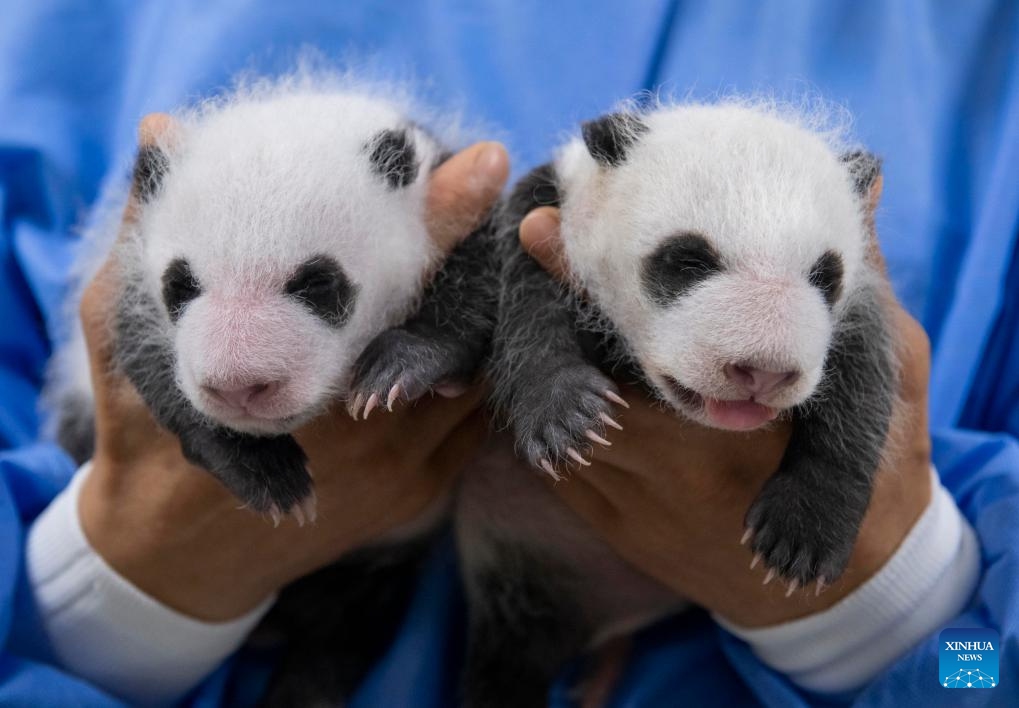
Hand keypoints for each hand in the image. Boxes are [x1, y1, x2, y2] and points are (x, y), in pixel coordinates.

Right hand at [78, 115, 508, 620]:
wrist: (177, 556)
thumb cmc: (144, 440)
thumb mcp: (126, 337)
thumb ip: (148, 239)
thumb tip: (164, 135)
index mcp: (307, 391)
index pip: (399, 293)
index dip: (441, 224)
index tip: (480, 165)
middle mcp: (371, 436)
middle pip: (457, 331)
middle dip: (468, 267)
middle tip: (473, 201)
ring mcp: (405, 470)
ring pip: (474, 377)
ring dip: (474, 320)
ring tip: (469, 260)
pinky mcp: (420, 494)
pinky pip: (473, 424)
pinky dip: (471, 375)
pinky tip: (457, 332)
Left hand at [518, 205, 931, 626]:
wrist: (840, 589)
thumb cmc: (876, 474)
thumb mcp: (889, 373)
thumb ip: (861, 284)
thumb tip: (859, 179)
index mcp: (727, 429)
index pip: (635, 341)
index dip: (579, 285)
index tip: (541, 231)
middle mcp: (665, 469)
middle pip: (573, 378)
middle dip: (546, 313)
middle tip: (535, 250)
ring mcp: (630, 504)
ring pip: (556, 419)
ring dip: (544, 361)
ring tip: (538, 303)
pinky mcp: (612, 524)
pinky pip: (558, 463)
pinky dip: (552, 412)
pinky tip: (562, 373)